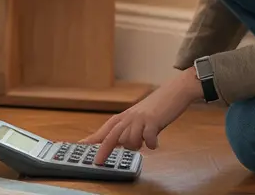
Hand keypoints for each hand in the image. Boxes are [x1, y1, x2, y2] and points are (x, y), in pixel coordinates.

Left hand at [81, 67, 202, 163]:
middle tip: (98, 162)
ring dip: (138, 145)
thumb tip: (122, 146)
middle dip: (104, 150)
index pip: (105, 130)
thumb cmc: (156, 108)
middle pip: (112, 136)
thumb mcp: (138, 119)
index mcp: (124, 117)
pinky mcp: (152, 120)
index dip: (92, 139)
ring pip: (130, 140)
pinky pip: (147, 139)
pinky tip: (155, 142)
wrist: (174, 91)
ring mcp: (140, 118)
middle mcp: (129, 117)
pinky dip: (151, 144)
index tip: (80, 146)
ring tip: (147, 140)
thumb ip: (129, 131)